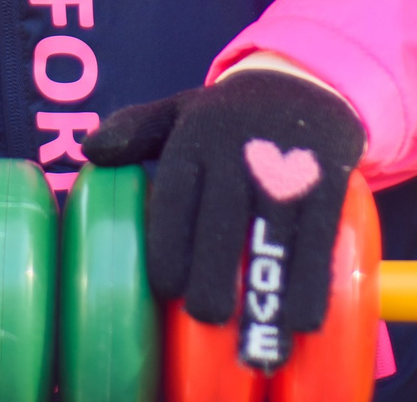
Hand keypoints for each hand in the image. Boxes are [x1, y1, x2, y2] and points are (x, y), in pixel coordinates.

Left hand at [86, 68, 364, 366]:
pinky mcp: (327, 179)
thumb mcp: (181, 110)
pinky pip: (319, 235)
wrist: (304, 80)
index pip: (176, 194)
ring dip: (267, 290)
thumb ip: (135, 131)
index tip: (167, 286)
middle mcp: (238, 150)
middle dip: (212, 273)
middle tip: (207, 315)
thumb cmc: (229, 115)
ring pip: (273, 234)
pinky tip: (301, 318)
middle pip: (222, 219)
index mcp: (195, 138)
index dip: (170, 243)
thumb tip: (89, 152)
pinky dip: (312, 281)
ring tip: (255, 337)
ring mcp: (286, 164)